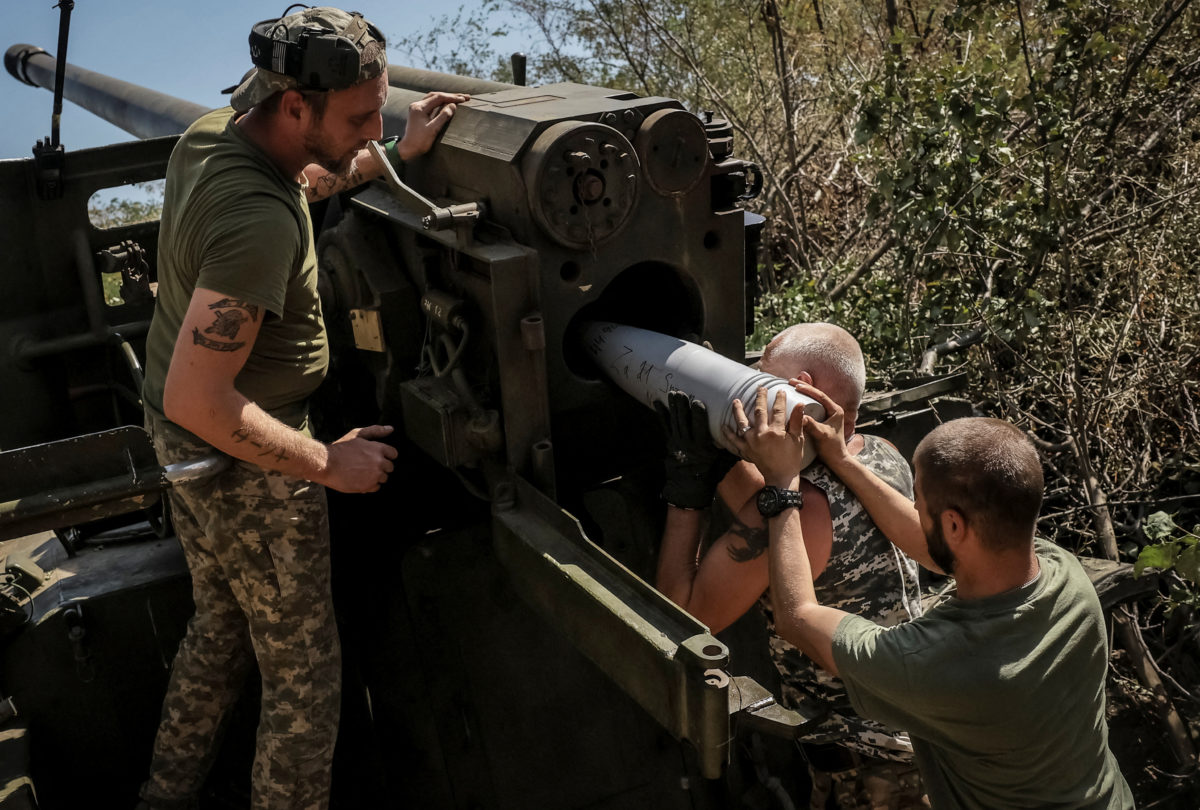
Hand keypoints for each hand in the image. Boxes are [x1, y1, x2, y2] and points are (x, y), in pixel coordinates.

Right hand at [321, 425, 398, 492]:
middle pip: (390, 467)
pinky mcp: (368, 486)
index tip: (377, 457)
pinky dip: (370, 485)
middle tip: (367, 465)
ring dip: (376, 476)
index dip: (386, 455)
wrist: (327, 463)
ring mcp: (374, 475)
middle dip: (381, 466)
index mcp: (379, 448)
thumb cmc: (341, 447)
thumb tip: (391, 429)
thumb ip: (375, 431)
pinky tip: (360, 479)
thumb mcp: (358, 434)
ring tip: (362, 472)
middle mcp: (379, 462)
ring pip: (383, 478)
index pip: (393, 454)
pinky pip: (376, 487)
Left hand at [397, 91, 470, 159]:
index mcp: (419, 108)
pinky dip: (441, 103)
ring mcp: (417, 108)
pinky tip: (448, 103)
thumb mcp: (433, 129)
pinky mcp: (419, 113)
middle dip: (451, 96)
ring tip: (459, 98)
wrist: (409, 149)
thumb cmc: (420, 141)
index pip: (438, 98)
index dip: (452, 98)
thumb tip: (453, 105)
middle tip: (465, 97)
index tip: (463, 99)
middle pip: (436, 96)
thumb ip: (443, 116)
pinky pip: (431, 104)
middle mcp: (417, 105)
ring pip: (434, 99)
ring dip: (446, 98)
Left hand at [655, 390, 737, 508]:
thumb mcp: (721, 463)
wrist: (688, 489)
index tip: (697, 402)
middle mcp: (687, 444)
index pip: (699, 428)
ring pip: (675, 422)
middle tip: (680, 393)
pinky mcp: (670, 443)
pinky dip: (662, 414)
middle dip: (682, 407)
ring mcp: (677, 443)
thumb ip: (730, 449)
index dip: (698, 415)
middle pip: (684, 422)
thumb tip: (744, 436)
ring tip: (672, 393)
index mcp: (701, 448)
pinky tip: (657, 403)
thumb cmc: (709, 475)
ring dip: (673, 407)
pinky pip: (665, 426)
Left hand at [723, 387, 804, 488]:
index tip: (780, 391)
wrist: (780, 478)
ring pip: (742, 423)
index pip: (778, 410)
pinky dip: (727, 434)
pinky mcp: (745, 450)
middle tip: (759, 388)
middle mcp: (761, 434)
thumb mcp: (798, 440)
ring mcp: (751, 442)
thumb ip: (797, 421)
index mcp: (776, 431)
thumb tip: (800, 404)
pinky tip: (723, 426)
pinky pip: (733, 441)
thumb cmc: (791, 459)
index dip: (779, 399)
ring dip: (738, 411)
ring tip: (736, 401)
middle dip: (759, 398)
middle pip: (759, 411)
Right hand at [789, 381, 849, 467]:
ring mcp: (827, 414)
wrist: (836, 459)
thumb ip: (812, 425)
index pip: (821, 396)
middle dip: (804, 387)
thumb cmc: (831, 448)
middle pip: (817, 395)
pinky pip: (812, 406)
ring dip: (803, 392)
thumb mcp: (821, 436)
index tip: (796, 386)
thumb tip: (800, 416)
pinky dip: (803, 401)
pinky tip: (794, 400)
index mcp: (836, 410)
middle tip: (790, 381)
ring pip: (814, 399)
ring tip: (791, 386)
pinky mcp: (822, 419)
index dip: (808, 389)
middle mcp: (833, 410)